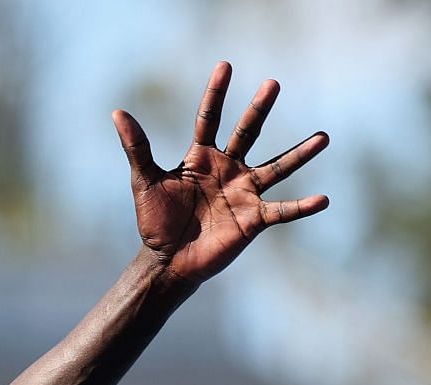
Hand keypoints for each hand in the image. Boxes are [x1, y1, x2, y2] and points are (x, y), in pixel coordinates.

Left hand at [114, 61, 328, 286]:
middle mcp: (228, 169)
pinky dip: (301, 207)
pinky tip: (323, 199)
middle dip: (258, 109)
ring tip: (324, 138)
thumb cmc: (155, 222)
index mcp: (202, 158)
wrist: (167, 261)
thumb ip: (137, 147)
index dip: (216, 94)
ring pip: (277, 167)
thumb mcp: (145, 181)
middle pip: (247, 133)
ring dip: (300, 154)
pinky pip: (282, 211)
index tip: (225, 66)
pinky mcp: (254, 219)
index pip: (209, 119)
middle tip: (272, 83)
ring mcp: (244, 192)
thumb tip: (118, 112)